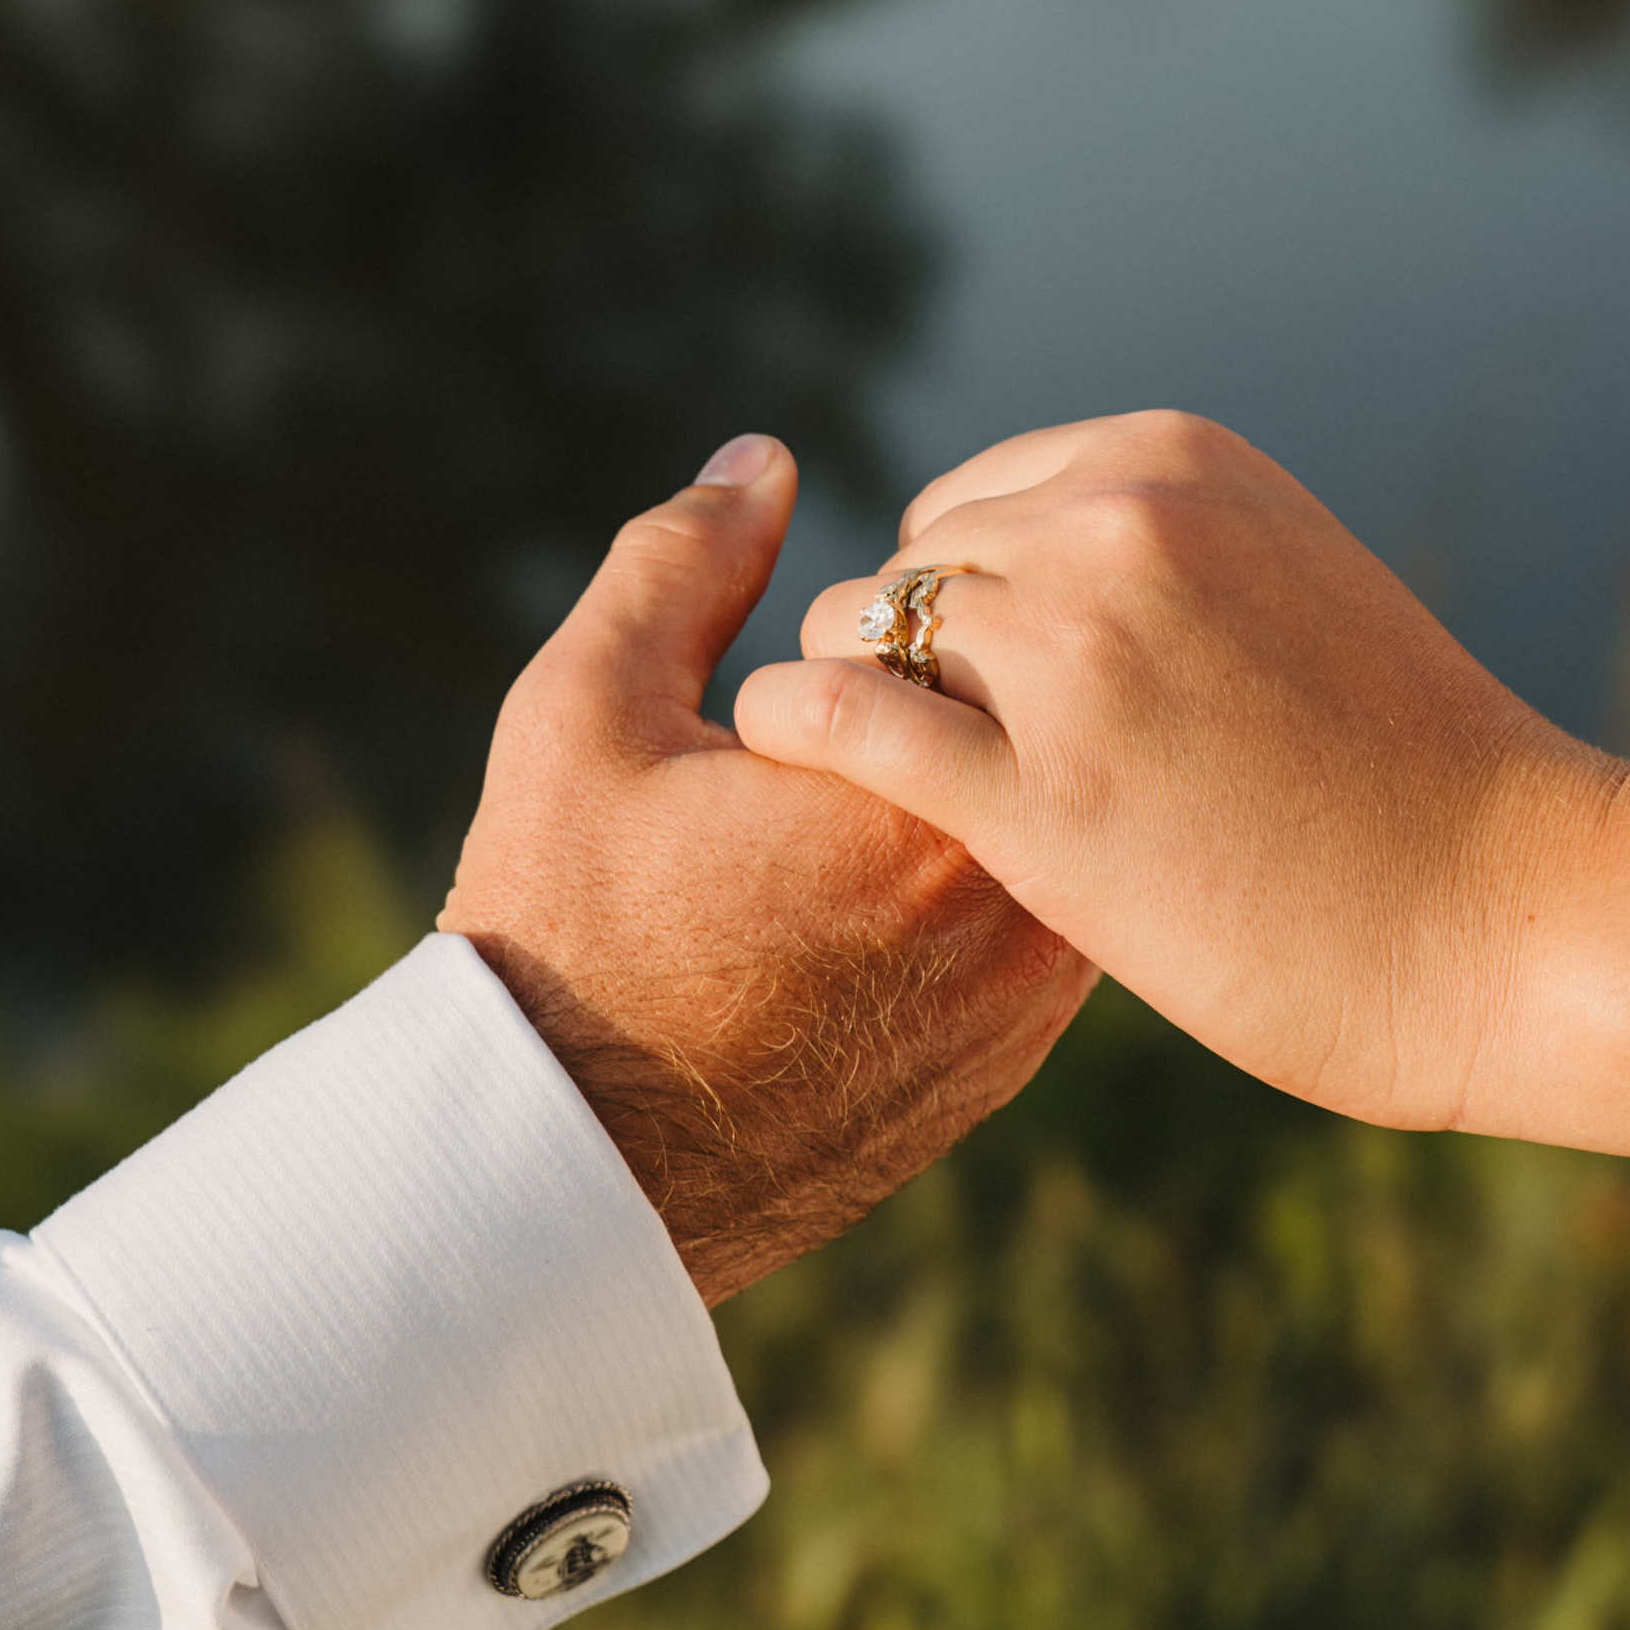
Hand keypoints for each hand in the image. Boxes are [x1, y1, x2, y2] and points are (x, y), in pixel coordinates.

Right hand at [439, 436, 1094, 1302]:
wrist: (571, 1169)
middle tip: (873, 697)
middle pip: (1049, 724)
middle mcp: (1011, 903)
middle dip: (975, 689)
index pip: (986, 627)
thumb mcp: (587, 715)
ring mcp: (1025, 995)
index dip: (906, 608)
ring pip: (1065, 827)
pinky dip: (1004, 878)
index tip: (842, 635)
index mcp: (922, 799)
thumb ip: (682, 564)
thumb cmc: (563, 932)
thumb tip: (764, 459)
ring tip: (872, 794)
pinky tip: (896, 880)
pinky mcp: (1012, 1058)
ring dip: (1001, 785)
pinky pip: (1052, 922)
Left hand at [734, 412, 1615, 1130]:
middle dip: (918, 662)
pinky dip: (799, 738)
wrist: (1523, 918)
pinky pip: (841, 722)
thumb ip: (1169, 565)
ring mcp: (1073, 655)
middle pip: (913, 566)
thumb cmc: (1421, 787)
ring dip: (860, 706)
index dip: (964, 603)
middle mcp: (1114, 526)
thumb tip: (1030, 591)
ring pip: (858, 632)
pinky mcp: (1037, 794)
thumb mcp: (1295, 592)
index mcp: (1180, 461)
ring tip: (901, 798)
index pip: (978, 501)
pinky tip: (803, 777)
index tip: (994, 690)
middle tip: (958, 765)